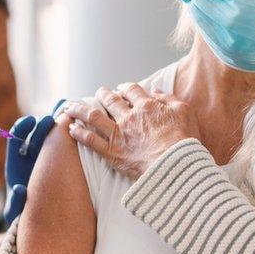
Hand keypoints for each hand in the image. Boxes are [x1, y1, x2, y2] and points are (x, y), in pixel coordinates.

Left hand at [3, 99, 62, 226]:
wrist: (38, 223)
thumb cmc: (23, 215)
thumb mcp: (16, 211)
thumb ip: (16, 201)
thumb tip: (20, 188)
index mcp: (16, 164)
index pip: (16, 140)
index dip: (22, 128)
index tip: (30, 121)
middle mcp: (30, 158)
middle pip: (36, 136)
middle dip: (42, 126)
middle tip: (51, 120)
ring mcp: (47, 160)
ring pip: (52, 139)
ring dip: (59, 128)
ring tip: (68, 119)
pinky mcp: (62, 165)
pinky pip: (66, 148)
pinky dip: (71, 133)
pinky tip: (81, 124)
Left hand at [63, 84, 198, 179]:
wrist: (176, 165)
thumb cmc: (184, 140)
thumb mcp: (184, 112)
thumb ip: (169, 99)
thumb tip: (156, 90)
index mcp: (147, 106)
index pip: (132, 90)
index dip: (126, 88)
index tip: (122, 89)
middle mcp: (129, 117)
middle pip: (110, 100)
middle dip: (103, 94)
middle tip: (99, 93)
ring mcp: (118, 134)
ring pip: (93, 116)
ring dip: (80, 109)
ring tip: (70, 106)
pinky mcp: (112, 152)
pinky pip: (90, 140)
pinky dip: (79, 132)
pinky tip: (71, 128)